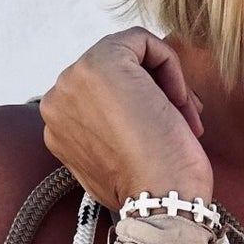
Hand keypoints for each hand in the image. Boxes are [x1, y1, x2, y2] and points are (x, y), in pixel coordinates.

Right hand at [38, 27, 210, 210]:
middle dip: (155, 91)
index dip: (140, 106)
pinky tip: (180, 102)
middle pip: (114, 72)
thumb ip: (108, 131)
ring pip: (128, 55)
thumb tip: (131, 109)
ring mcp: (75, 79)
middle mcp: (57, 99)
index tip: (167, 131)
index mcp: (58, 125)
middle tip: (185, 120)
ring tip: (186, 118)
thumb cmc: (151, 192)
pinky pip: (142, 41)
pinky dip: (170, 64)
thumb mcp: (116, 160)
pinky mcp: (103, 61)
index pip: (101, 93)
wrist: (161, 202)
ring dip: (164, 83)